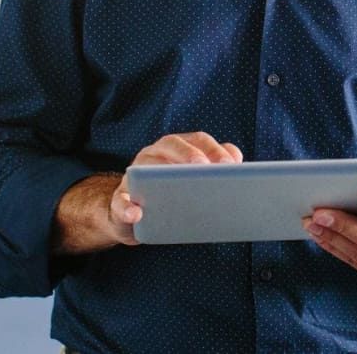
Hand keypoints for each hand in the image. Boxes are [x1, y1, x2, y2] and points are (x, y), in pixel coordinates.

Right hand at [51, 132, 241, 253]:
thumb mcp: (193, 186)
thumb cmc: (173, 199)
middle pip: (173, 144)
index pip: (198, 140)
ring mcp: (135, 174)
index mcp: (178, 148)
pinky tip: (136, 213)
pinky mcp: (119, 199)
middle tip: (206, 169)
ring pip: (145, 167)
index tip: (232, 164)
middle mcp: (155, 154)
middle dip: (191, 154)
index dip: (215, 149)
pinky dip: (127, 207)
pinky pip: (121, 201)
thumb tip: (237, 164)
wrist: (133, 216)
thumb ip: (215, 175)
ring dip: (158, 172)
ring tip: (176, 186)